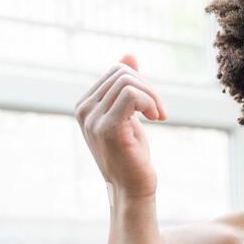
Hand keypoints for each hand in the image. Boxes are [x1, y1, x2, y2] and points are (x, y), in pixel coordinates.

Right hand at [74, 54, 165, 199]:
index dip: (140, 82)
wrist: (131, 188)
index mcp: (84, 105)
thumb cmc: (131, 154)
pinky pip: (132, 95)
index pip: (115, 71)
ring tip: (158, 115)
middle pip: (122, 72)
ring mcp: (93, 119)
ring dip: (152, 96)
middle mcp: (83, 110)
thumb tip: (129, 55)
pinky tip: (156, 118)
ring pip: (128, 82)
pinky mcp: (108, 128)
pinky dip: (150, 102)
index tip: (151, 106)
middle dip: (148, 88)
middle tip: (159, 111)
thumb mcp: (128, 115)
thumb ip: (125, 87)